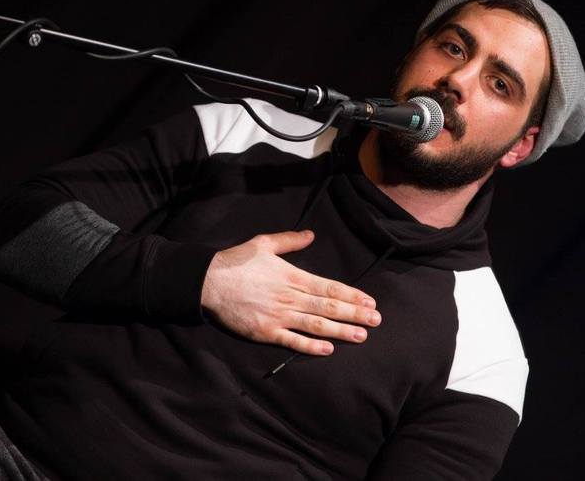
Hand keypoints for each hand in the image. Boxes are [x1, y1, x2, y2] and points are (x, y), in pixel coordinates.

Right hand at [200, 230, 380, 355]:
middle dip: (355, 314)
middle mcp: (290, 297)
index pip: (329, 287)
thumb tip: (310, 235)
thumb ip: (290, 241)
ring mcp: (278, 316)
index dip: (352, 295)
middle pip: (329, 306)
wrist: (208, 282)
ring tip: (362, 335)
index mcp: (292, 276)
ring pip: (316, 325)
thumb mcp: (263, 243)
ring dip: (341, 331)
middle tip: (376, 320)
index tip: (370, 301)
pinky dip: (311, 347)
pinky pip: (292, 341)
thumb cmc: (235, 261)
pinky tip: (328, 350)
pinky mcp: (265, 332)